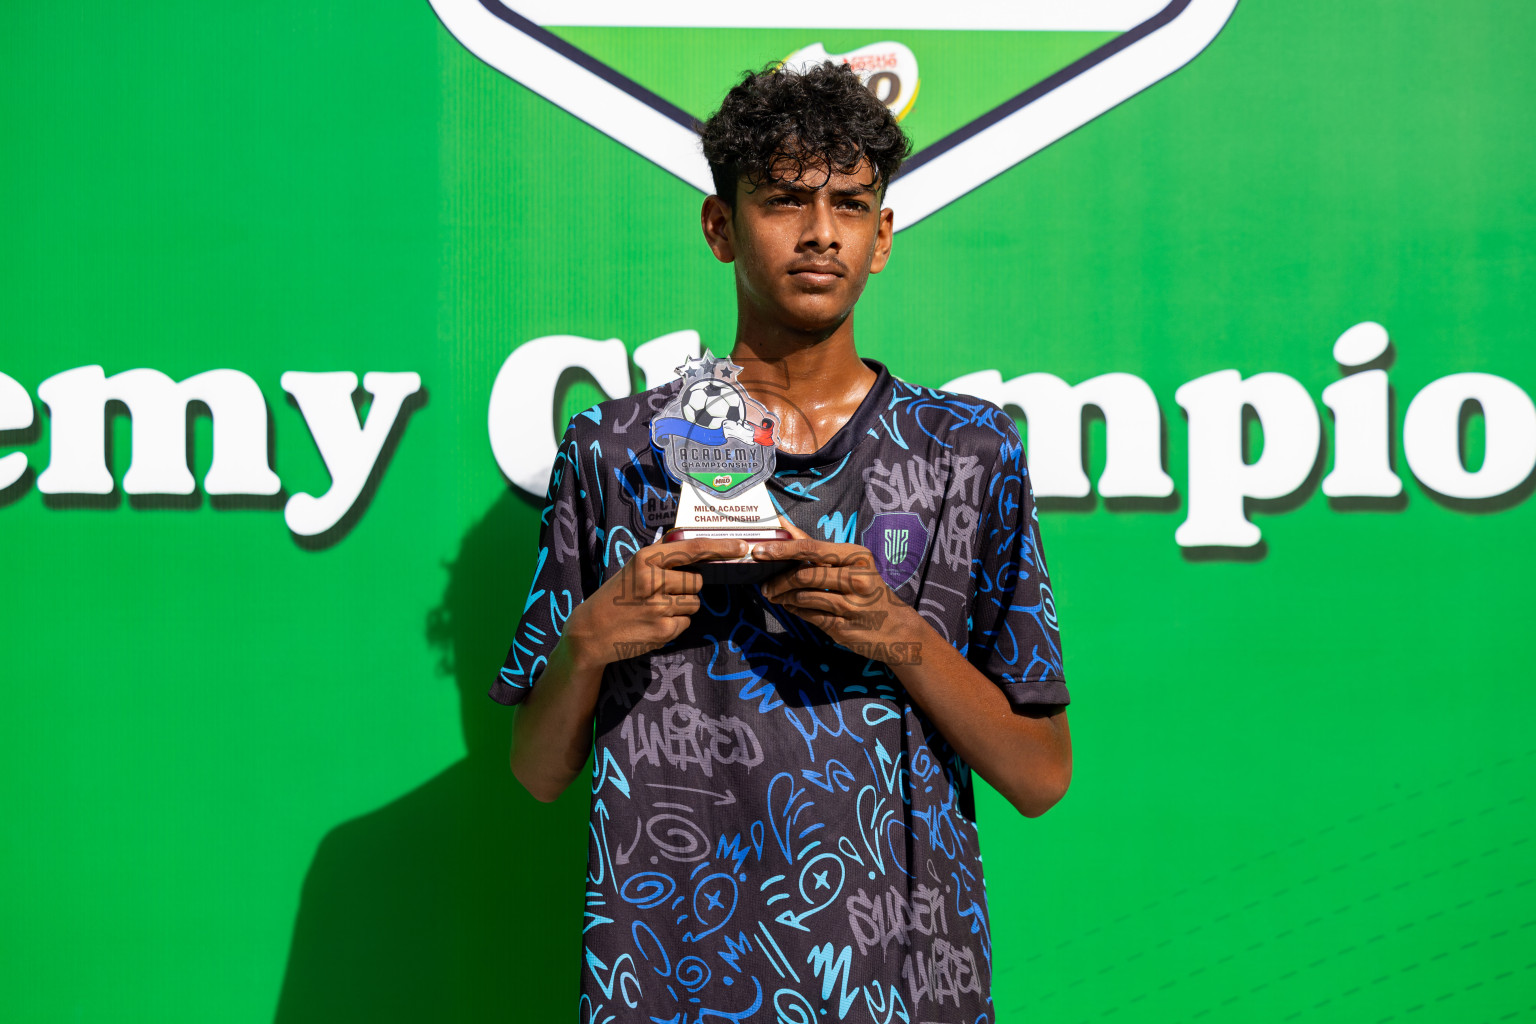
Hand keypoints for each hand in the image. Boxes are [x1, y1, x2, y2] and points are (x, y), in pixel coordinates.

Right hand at [565, 536, 747, 667]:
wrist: (591, 631)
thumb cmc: (616, 595)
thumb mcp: (633, 567)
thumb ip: (660, 552)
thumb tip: (686, 535)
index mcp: (646, 559)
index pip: (692, 548)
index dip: (721, 547)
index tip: (741, 546)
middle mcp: (653, 580)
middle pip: (697, 581)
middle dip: (687, 588)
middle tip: (662, 594)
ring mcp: (658, 606)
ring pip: (694, 603)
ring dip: (682, 606)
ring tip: (655, 609)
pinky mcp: (663, 629)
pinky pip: (686, 623)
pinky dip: (675, 624)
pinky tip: (653, 623)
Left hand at [751, 514, 914, 649]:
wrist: (898, 629)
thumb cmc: (869, 590)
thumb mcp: (852, 563)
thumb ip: (817, 547)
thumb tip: (784, 525)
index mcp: (857, 556)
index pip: (811, 548)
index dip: (782, 549)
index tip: (759, 550)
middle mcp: (857, 578)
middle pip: (804, 575)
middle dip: (778, 580)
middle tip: (764, 584)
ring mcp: (851, 605)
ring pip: (803, 597)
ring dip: (782, 596)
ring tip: (774, 595)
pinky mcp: (843, 627)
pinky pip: (808, 615)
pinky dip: (794, 610)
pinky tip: (790, 606)